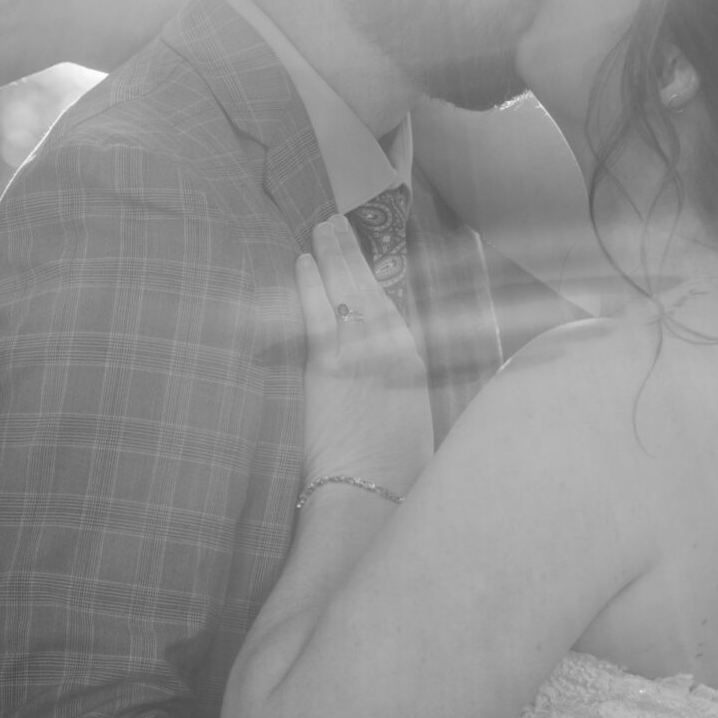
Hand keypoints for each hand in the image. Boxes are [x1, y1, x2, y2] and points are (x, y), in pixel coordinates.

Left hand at [297, 215, 433, 491]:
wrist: (376, 494)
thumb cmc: (397, 472)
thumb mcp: (413, 421)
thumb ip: (401, 386)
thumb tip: (389, 372)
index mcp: (414, 363)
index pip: (393, 307)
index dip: (375, 276)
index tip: (363, 254)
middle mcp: (391, 350)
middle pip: (371, 288)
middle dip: (353, 253)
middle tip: (337, 223)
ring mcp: (360, 356)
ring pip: (345, 292)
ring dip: (332, 256)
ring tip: (321, 227)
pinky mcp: (328, 368)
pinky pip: (319, 314)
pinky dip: (311, 284)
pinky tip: (303, 260)